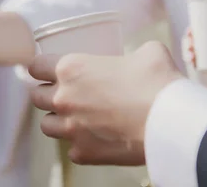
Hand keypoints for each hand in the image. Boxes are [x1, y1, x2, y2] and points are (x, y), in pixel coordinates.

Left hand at [28, 41, 181, 165]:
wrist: (171, 122)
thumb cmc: (159, 82)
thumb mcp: (148, 53)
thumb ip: (134, 53)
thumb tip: (140, 58)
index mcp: (71, 69)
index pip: (35, 66)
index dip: (40, 67)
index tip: (46, 70)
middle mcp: (63, 98)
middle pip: (36, 96)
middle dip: (47, 94)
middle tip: (64, 94)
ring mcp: (71, 128)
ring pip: (46, 125)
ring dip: (57, 120)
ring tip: (74, 118)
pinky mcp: (83, 153)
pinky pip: (71, 149)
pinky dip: (80, 144)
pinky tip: (95, 138)